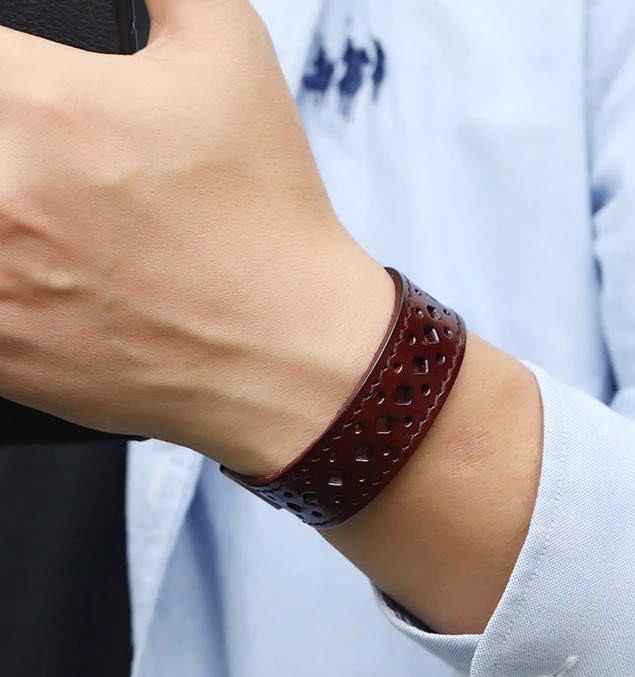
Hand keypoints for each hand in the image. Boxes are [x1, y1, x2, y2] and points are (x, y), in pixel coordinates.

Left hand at [0, 0, 393, 472]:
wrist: (286, 348)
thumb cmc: (266, 218)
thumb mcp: (231, 51)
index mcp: (43, 103)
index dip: (6, 69)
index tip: (21, 88)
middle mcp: (1, 194)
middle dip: (5, 139)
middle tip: (45, 157)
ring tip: (41, 213)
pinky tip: (38, 270)